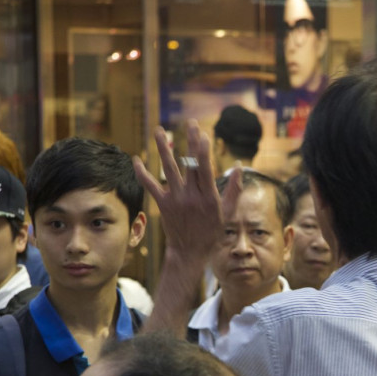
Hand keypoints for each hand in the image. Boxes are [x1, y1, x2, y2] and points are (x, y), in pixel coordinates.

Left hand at [132, 121, 241, 262]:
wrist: (190, 252)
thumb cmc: (211, 232)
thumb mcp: (227, 212)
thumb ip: (233, 189)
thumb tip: (240, 167)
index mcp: (209, 197)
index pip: (206, 169)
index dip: (204, 151)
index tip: (204, 135)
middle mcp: (192, 196)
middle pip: (190, 164)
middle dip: (190, 142)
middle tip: (190, 123)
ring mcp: (176, 200)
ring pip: (169, 170)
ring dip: (163, 149)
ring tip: (159, 131)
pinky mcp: (163, 205)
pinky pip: (150, 186)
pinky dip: (142, 173)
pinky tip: (137, 159)